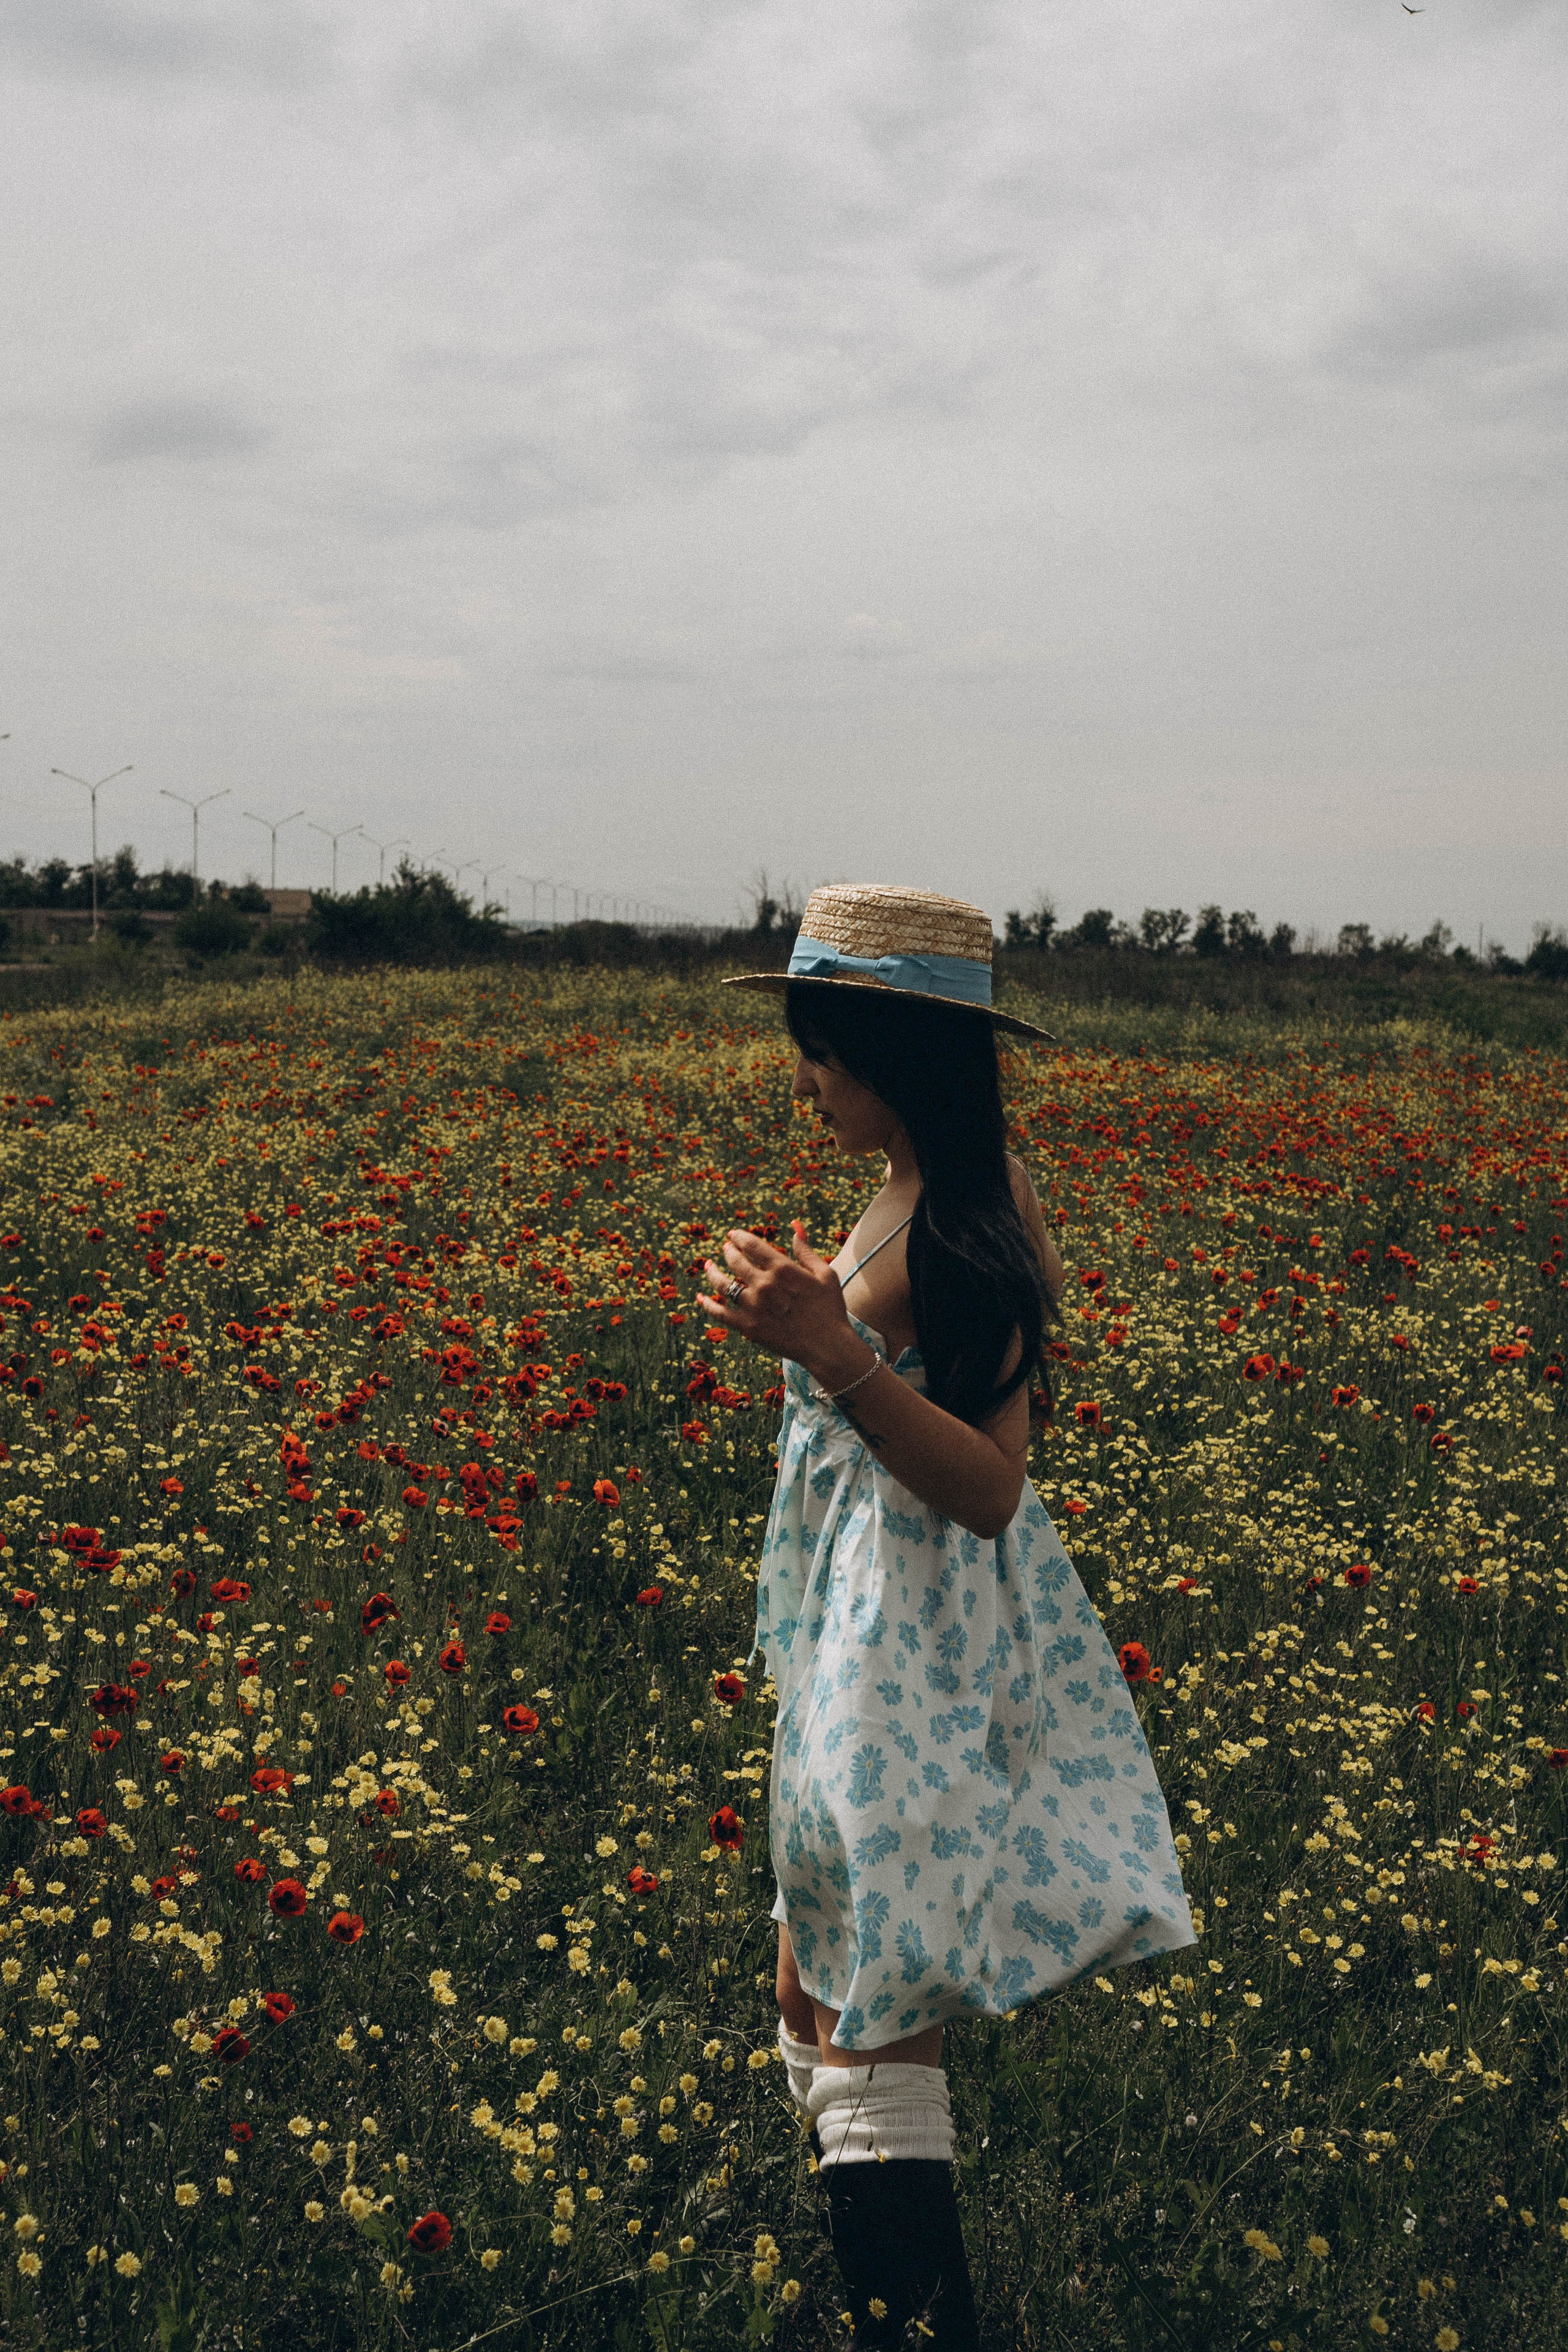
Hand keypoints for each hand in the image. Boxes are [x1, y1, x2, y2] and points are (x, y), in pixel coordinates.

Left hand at [697, 1222, 871, 1387]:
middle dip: (728, 1252)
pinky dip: (707, 1304)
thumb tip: (795, 1226)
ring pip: (723, 1284)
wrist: (827, 1347)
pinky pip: (720, 1313)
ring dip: (712, 1272)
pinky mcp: (747, 1326)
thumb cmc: (830, 1308)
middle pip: (735, 1262)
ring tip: (709, 1266)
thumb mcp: (825, 1274)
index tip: (733, 1234)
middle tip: (725, 1249)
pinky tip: (700, 1297)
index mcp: (782, 1269)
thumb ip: (805, 1250)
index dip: (739, 1237)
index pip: (752, 1245)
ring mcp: (753, 1306)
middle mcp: (764, 1285)